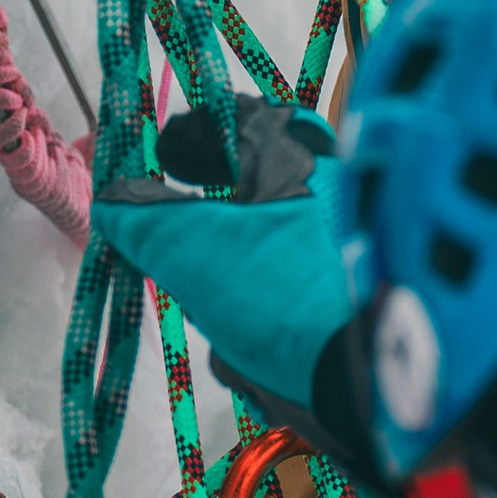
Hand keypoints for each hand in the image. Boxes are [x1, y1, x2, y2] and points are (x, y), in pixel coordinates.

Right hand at [0, 0, 90, 242]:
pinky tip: (24, 117)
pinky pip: (4, 147)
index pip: (0, 62)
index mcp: (26, 104)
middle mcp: (15, 122)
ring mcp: (14, 147)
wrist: (89, 213)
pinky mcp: (19, 173)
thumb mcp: (90, 123)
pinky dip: (12, 130)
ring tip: (13, 89)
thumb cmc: (84, 171)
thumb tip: (128, 74)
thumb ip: (99, 100)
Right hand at [92, 100, 363, 455]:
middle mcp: (332, 195)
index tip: (160, 160)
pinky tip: (270, 372)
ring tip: (240, 343)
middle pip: (243, 207)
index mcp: (299, 156)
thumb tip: (111, 200)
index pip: (240, 119)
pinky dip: (269, 344)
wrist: (386, 378)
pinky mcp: (356, 309)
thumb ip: (144, 219)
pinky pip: (289, 317)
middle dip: (205, 252)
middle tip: (189, 274)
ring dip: (234, 312)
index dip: (193, 136)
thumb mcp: (193, 248)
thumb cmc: (284, 290)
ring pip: (260, 271)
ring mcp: (347, 255)